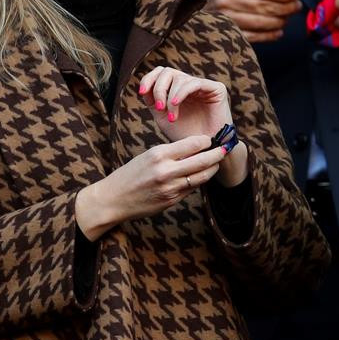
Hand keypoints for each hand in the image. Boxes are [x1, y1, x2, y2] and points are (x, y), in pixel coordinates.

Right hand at [76, 134, 228, 240]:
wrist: (113, 200)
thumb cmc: (130, 174)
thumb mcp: (147, 156)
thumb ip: (171, 153)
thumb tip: (195, 147)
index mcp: (159, 154)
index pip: (193, 144)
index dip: (206, 140)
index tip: (211, 138)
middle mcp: (166, 171)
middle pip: (203, 160)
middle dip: (218, 154)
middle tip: (225, 149)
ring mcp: (170, 188)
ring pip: (202, 176)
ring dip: (212, 169)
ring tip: (216, 162)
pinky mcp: (172, 201)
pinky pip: (192, 189)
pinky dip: (198, 181)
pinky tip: (201, 175)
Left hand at [137, 65, 231, 140]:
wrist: (206, 150)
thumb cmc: (186, 137)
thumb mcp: (163, 118)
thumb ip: (154, 102)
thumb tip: (144, 88)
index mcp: (177, 89)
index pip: (160, 74)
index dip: (149, 79)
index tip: (141, 92)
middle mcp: (189, 84)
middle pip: (167, 72)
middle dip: (159, 88)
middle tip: (159, 108)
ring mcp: (203, 85)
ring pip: (179, 78)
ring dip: (170, 97)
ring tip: (171, 117)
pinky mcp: (216, 88)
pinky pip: (194, 83)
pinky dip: (181, 93)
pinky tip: (175, 105)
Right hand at [207, 0, 299, 42]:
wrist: (198, 10)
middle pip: (264, 6)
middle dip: (286, 7)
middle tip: (296, 7)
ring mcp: (224, 19)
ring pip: (261, 22)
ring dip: (280, 21)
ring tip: (287, 18)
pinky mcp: (226, 34)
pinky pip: (254, 37)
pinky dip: (270, 35)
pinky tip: (278, 31)